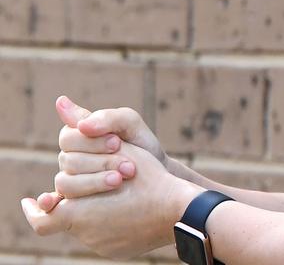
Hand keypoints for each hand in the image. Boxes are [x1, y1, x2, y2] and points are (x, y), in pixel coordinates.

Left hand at [22, 140, 202, 259]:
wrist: (179, 210)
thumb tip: (60, 102)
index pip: (45, 213)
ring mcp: (101, 245)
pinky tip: (125, 207)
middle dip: (83, 193)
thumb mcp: (119, 145)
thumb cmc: (149, 177)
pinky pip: (104, 235)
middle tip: (102, 180)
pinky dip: (110, 221)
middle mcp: (84, 234)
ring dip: (97, 207)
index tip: (35, 200)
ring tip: (117, 191)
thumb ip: (85, 127)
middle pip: (71, 212)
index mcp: (76, 211)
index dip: (39, 206)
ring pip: (88, 224)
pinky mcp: (116, 251)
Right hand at [38, 96, 168, 212]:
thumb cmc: (143, 146)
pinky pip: (56, 207)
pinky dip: (52, 204)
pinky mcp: (76, 204)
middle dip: (100, 163)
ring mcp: (71, 181)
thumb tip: (82, 125)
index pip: (68, 137)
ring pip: (66, 183)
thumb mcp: (131, 124)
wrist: (159, 175)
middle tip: (128, 166)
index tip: (116, 143)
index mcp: (78, 136)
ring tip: (120, 180)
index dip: (91, 141)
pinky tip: (57, 205)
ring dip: (94, 182)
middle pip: (68, 161)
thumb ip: (108, 118)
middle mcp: (70, 159)